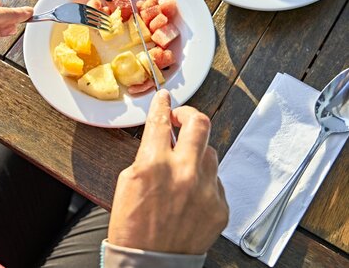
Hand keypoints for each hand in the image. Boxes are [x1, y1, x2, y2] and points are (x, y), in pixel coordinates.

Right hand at [108, 90, 228, 254]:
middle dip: (189, 114)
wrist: (150, 263)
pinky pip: (216, 180)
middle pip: (199, 123)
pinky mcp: (220, 205)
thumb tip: (161, 136)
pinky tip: (191, 192)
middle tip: (182, 117)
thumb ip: (147, 154)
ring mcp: (205, 189)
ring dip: (196, 152)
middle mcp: (183, 172)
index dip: (163, 104)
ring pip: (211, 151)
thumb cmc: (132, 226)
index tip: (165, 98)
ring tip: (184, 165)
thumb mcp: (128, 181)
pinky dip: (204, 179)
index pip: (161, 120)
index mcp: (153, 164)